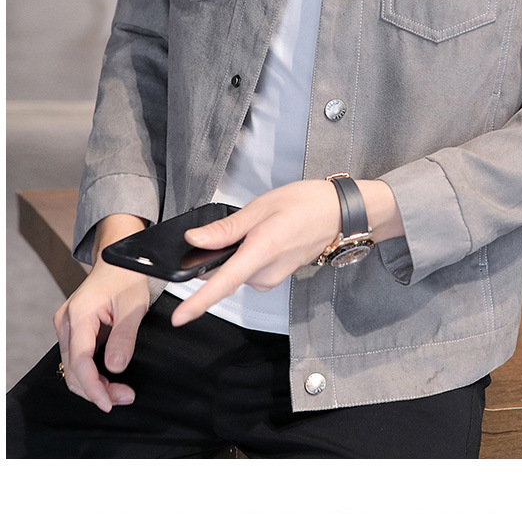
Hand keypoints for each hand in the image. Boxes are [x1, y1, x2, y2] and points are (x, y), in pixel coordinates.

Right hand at [53, 214, 149, 412]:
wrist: (119, 257)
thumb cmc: (127, 275)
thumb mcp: (134, 304)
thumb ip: (124, 335)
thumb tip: (115, 368)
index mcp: (79, 314)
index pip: (80, 361)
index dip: (93, 386)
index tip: (109, 402)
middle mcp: (66, 322)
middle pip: (73, 369)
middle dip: (96, 389)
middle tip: (124, 398)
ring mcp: (67, 325)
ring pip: (73, 367)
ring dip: (94, 383)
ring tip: (121, 392)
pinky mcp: (74, 328)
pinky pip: (78, 358)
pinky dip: (92, 372)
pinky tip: (110, 378)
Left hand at [170, 178, 402, 326]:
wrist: (341, 213)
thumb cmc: (306, 203)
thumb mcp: (262, 206)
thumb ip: (227, 228)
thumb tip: (194, 240)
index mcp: (262, 251)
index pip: (224, 283)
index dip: (199, 302)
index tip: (179, 318)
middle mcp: (267, 273)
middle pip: (226, 273)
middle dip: (220, 253)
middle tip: (242, 222)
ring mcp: (274, 278)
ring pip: (238, 270)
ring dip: (237, 252)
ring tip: (261, 224)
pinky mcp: (277, 277)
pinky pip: (250, 269)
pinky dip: (248, 255)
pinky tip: (266, 234)